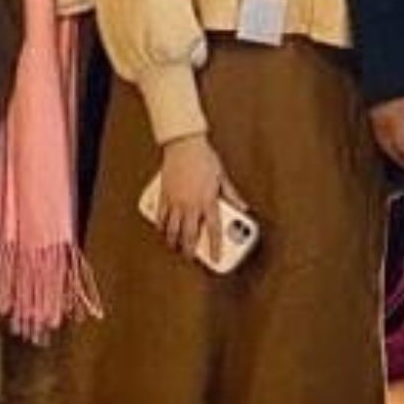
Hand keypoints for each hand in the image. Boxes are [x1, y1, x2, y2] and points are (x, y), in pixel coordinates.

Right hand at [156, 135, 239, 256]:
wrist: (184, 144)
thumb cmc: (204, 158)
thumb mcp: (222, 177)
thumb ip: (231, 195)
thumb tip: (242, 207)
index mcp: (207, 200)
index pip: (214, 230)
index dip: (216, 247)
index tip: (216, 259)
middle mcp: (191, 204)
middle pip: (189, 235)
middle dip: (189, 250)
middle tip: (190, 257)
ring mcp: (175, 201)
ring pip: (172, 229)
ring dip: (173, 241)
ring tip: (175, 246)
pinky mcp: (164, 195)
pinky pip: (161, 216)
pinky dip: (161, 226)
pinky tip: (163, 230)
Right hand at [368, 91, 403, 174]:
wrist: (386, 54)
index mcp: (394, 120)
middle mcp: (380, 121)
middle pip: (391, 150)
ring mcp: (373, 115)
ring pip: (382, 144)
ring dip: (395, 155)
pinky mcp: (371, 108)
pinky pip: (378, 134)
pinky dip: (388, 144)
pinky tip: (396, 143)